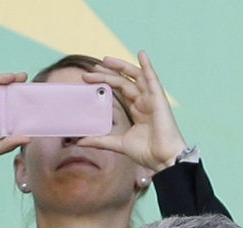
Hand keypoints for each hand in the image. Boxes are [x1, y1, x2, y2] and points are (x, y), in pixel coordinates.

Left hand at [78, 51, 187, 172]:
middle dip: (107, 74)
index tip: (88, 78)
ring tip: (105, 60)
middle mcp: (144, 101)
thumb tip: (79, 142)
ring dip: (121, 67)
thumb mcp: (118, 144)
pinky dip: (147, 65)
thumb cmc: (146, 152)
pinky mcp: (159, 99)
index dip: (105, 83)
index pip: (119, 91)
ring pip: (135, 77)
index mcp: (136, 110)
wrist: (163, 159)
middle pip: (124, 81)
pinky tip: (141, 54)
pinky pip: (152, 79)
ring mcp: (151, 99)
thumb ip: (100, 140)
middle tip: (90, 69)